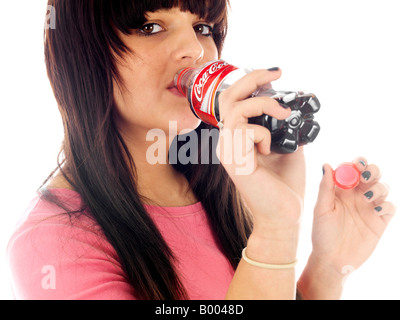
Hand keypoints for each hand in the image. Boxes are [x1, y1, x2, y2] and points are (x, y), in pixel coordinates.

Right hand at [216, 69, 304, 236]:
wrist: (284, 215)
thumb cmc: (285, 186)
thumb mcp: (287, 148)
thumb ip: (282, 128)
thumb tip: (289, 109)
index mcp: (238, 138)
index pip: (233, 101)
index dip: (250, 82)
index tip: (275, 74)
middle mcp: (227, 142)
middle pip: (227, 97)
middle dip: (251, 78)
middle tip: (276, 72)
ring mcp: (227, 151)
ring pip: (235, 109)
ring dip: (264, 105)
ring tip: (283, 114)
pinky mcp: (233, 159)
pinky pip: (246, 130)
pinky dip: (264, 134)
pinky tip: (269, 151)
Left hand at [311, 157, 395, 272]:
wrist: (332, 260)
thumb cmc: (322, 234)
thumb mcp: (321, 210)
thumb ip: (325, 188)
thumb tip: (326, 164)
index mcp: (341, 190)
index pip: (352, 170)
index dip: (356, 163)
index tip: (355, 164)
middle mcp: (356, 196)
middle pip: (371, 174)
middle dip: (372, 170)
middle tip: (365, 176)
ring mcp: (369, 207)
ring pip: (382, 188)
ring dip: (378, 187)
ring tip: (368, 197)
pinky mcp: (379, 221)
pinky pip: (390, 207)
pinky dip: (387, 204)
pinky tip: (377, 209)